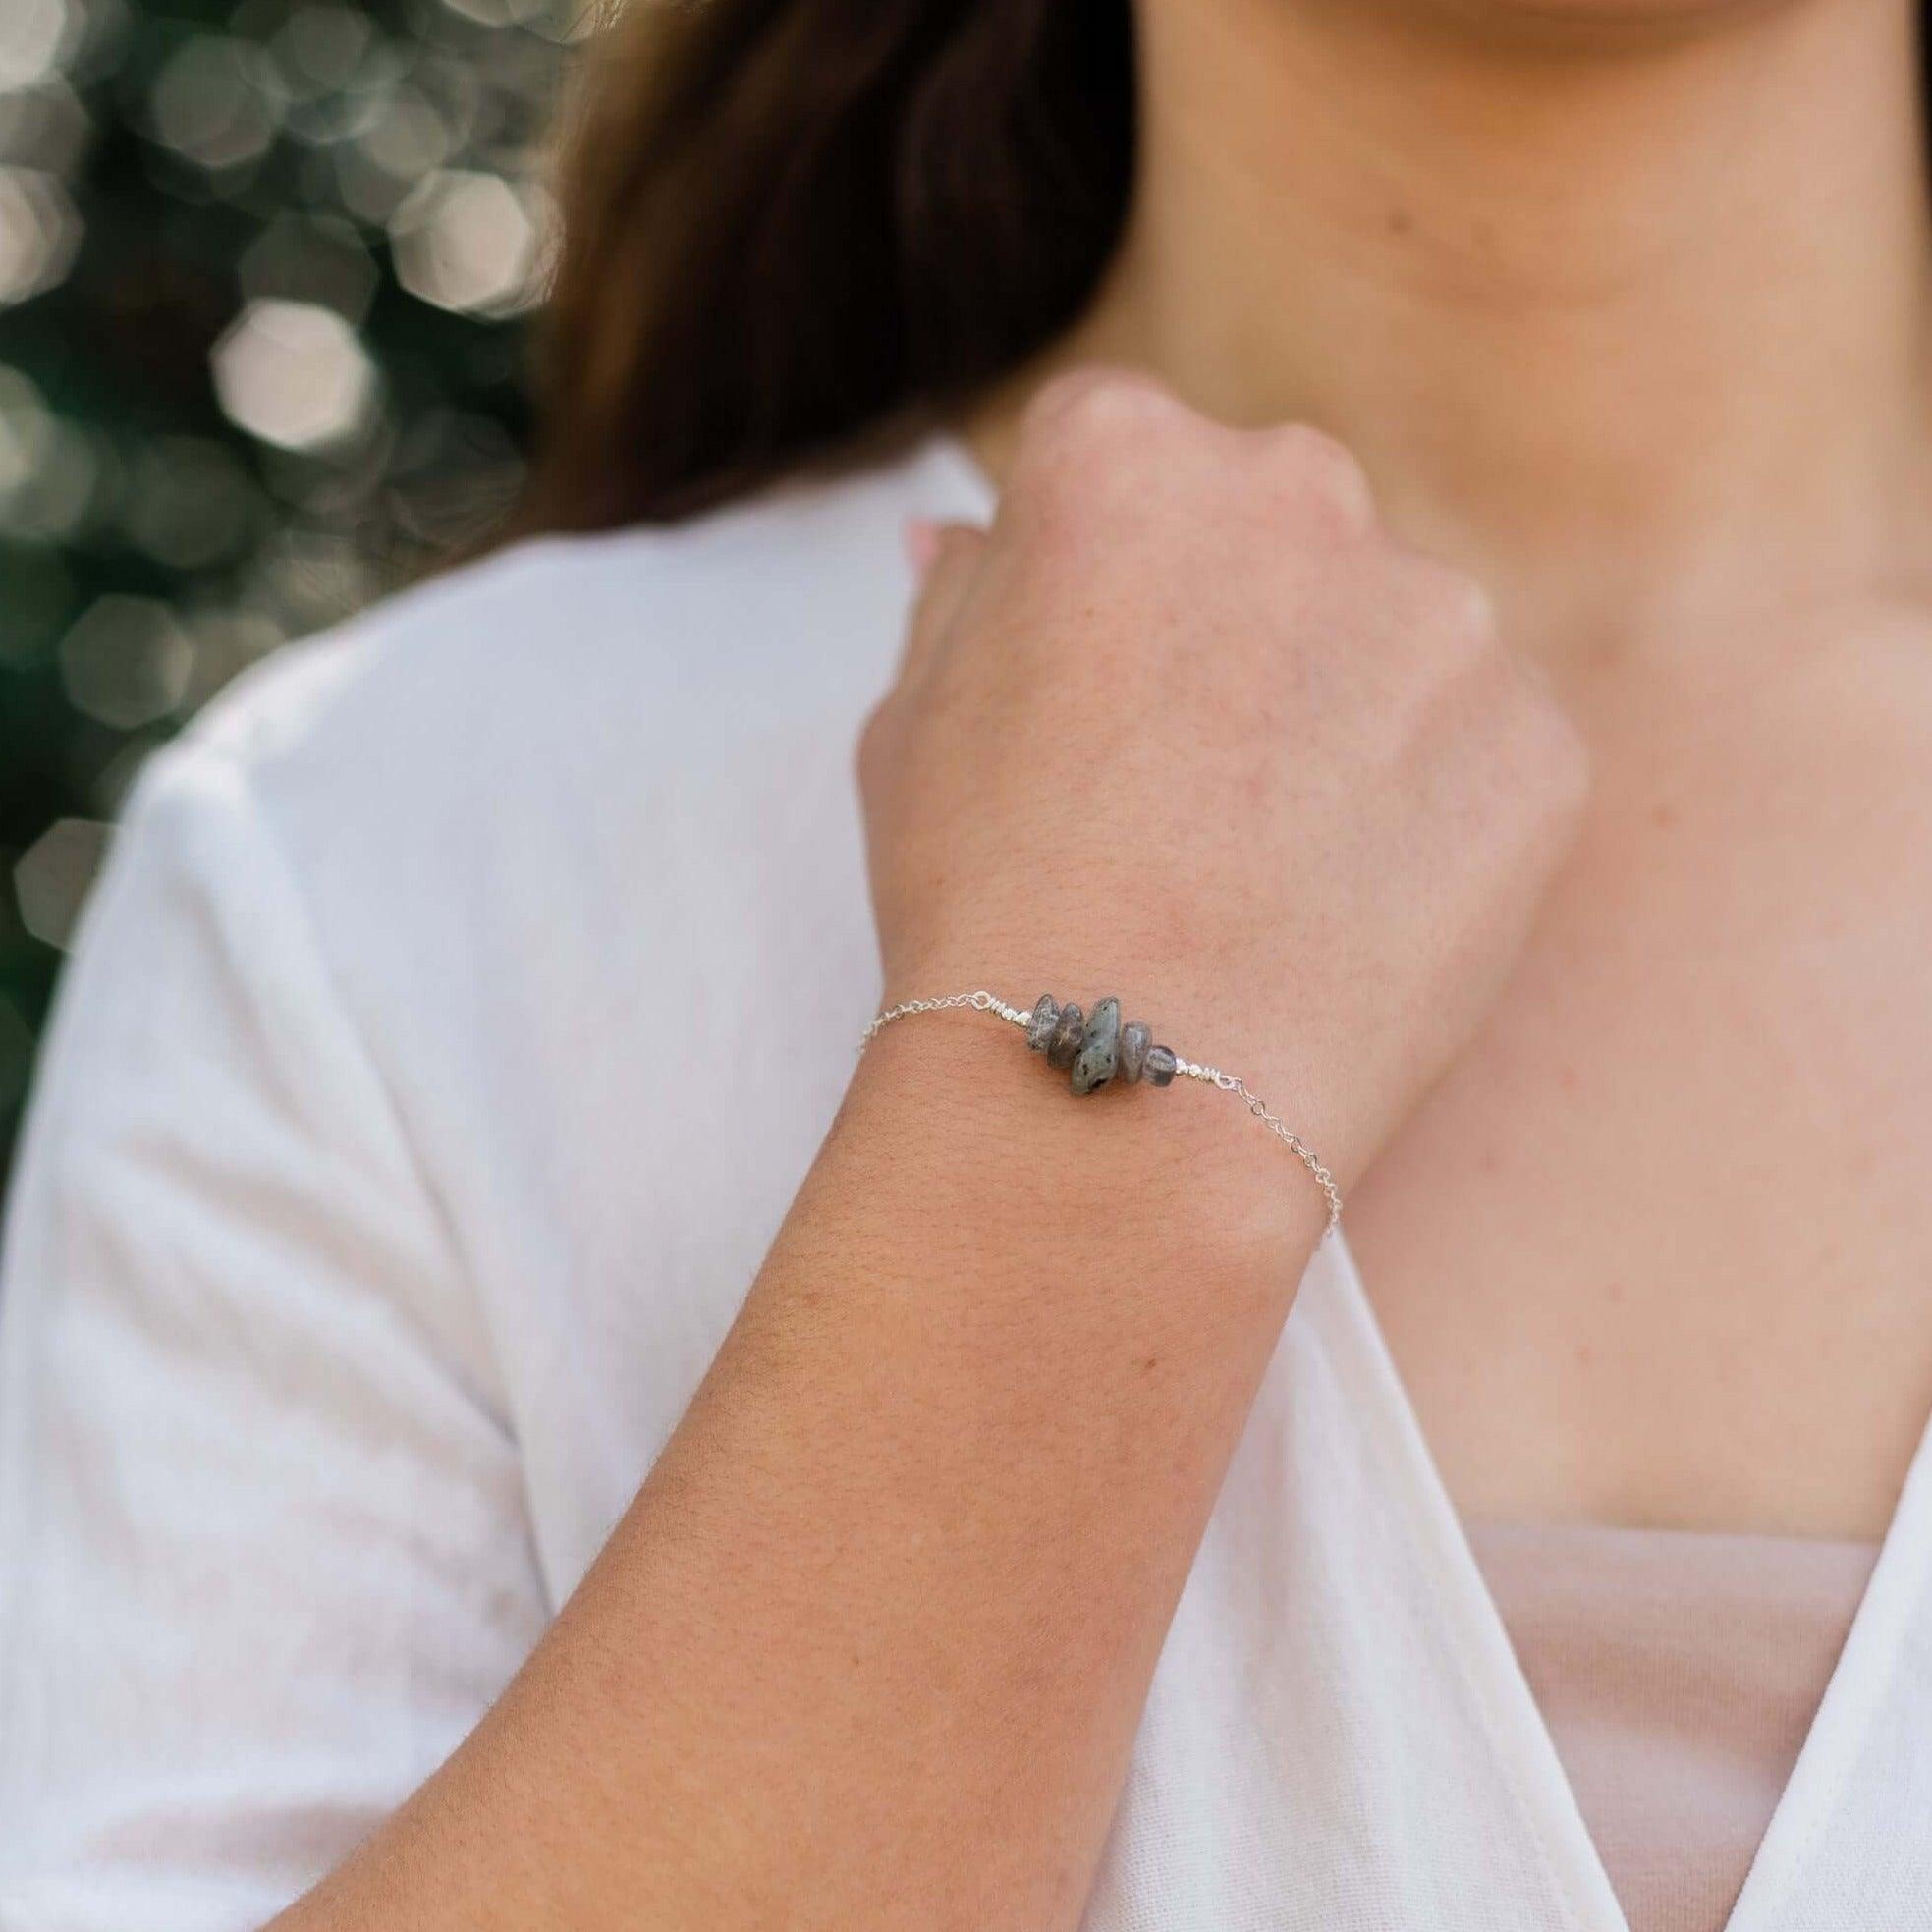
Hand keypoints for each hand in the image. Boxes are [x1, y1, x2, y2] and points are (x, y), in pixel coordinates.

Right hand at [859, 370, 1587, 1190]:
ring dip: (1348, 724)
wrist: (1121, 1092)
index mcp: (1125, 460)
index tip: (1100, 700)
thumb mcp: (910, 724)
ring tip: (1271, 876)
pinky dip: (1431, 820)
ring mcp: (1439, 616)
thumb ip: (961, 601)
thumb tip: (962, 542)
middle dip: (1243, 635)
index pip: (1131, 466)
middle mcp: (1297, 491)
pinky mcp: (1538, 743)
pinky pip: (1483, 754)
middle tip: (1189, 795)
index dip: (1109, 597)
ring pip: (1396, 643)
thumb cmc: (986, 907)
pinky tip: (1351, 915)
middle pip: (1279, 534)